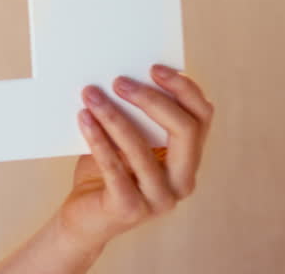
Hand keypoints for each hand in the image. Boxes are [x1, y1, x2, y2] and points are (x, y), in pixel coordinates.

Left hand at [58, 64, 213, 252]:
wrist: (85, 218)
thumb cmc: (107, 172)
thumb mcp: (126, 141)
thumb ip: (135, 117)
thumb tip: (122, 73)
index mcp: (188, 159)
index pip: (201, 118)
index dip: (183, 89)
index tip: (154, 67)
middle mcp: (182, 181)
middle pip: (184, 131)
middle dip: (152, 100)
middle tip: (118, 80)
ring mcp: (159, 198)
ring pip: (142, 149)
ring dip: (114, 116)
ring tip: (90, 94)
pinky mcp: (130, 209)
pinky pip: (114, 168)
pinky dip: (98, 140)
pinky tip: (83, 118)